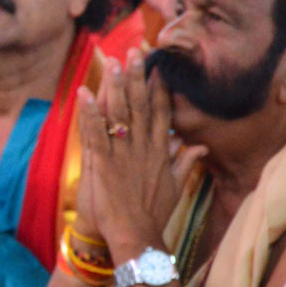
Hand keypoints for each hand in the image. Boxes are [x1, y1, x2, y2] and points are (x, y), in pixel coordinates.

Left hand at [76, 58, 179, 261]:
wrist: (137, 236)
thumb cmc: (153, 213)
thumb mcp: (175, 186)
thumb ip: (186, 162)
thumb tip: (201, 147)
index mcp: (159, 151)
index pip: (161, 112)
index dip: (158, 88)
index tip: (158, 66)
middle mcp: (144, 148)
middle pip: (141, 105)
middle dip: (137, 77)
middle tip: (136, 51)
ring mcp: (124, 154)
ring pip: (119, 113)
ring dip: (114, 86)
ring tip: (111, 62)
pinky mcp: (104, 164)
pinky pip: (95, 133)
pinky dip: (89, 113)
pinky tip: (83, 94)